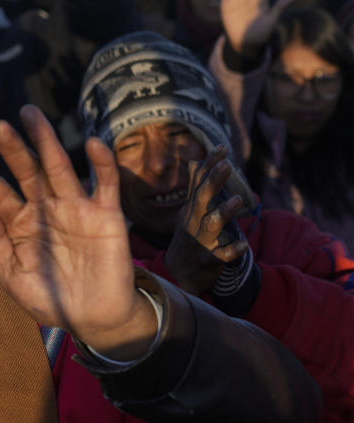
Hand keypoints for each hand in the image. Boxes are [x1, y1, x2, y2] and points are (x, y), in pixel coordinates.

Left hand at [0, 105, 156, 359]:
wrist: (96, 319)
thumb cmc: (52, 299)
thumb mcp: (13, 278)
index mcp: (20, 224)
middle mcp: (46, 209)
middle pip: (27, 172)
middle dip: (13, 149)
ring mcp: (76, 208)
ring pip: (59, 168)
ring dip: (46, 141)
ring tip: (31, 115)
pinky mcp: (106, 214)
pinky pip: (104, 183)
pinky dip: (101, 163)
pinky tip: (92, 143)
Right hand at [165, 146, 248, 294]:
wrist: (178, 275)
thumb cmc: (189, 239)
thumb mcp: (189, 211)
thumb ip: (195, 186)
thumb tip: (195, 161)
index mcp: (192, 209)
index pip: (199, 182)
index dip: (210, 165)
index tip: (222, 147)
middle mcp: (194, 221)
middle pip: (202, 198)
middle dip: (213, 182)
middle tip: (227, 166)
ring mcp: (200, 241)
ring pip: (211, 224)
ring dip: (223, 212)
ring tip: (238, 200)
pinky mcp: (208, 260)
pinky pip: (221, 256)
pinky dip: (231, 251)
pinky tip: (243, 245)